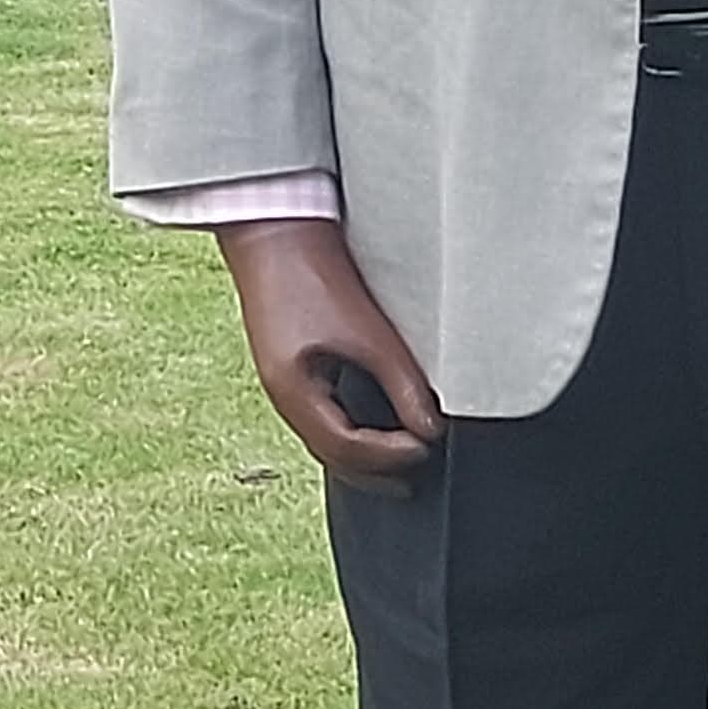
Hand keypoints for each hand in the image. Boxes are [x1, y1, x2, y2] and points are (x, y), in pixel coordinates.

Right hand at [215, 217, 447, 494]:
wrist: (275, 232)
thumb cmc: (314, 275)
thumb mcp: (367, 332)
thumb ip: (401, 382)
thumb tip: (432, 429)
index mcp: (294, 393)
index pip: (346, 449)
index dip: (390, 457)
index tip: (428, 448)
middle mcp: (284, 396)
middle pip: (331, 456)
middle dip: (376, 473)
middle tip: (418, 476)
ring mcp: (284, 383)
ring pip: (324, 438)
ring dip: (363, 456)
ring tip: (402, 458)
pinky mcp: (291, 367)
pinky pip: (321, 415)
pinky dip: (350, 430)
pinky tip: (374, 425)